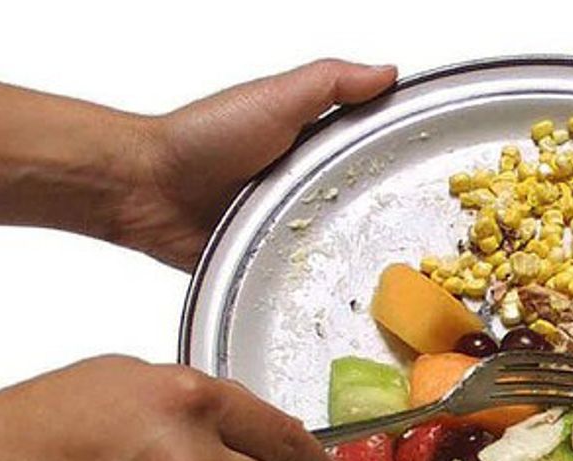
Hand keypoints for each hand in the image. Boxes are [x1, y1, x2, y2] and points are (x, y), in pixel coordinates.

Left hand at [114, 59, 396, 269]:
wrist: (147, 192)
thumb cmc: (202, 139)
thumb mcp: (275, 98)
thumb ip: (330, 83)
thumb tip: (387, 72)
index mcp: (309, 139)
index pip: (367, 146)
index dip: (396, 153)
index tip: (425, 165)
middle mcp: (300, 181)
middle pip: (358, 198)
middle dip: (378, 211)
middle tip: (407, 225)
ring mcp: (284, 221)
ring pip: (335, 240)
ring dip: (345, 247)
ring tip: (373, 257)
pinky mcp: (267, 257)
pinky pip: (301, 271)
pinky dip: (312, 274)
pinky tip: (331, 277)